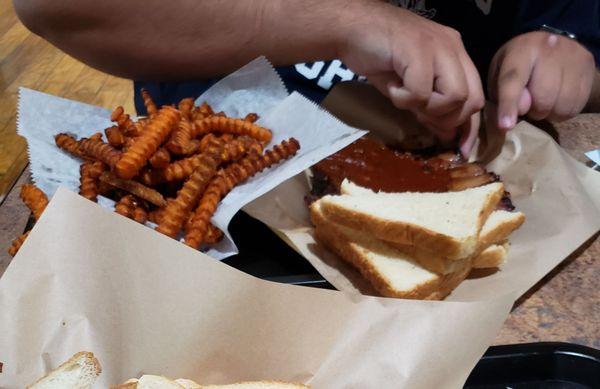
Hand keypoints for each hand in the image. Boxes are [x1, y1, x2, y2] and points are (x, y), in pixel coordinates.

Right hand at [338, 3, 483, 154]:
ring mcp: (438, 46)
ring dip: (425, 107)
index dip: (469, 127)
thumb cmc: (377, 56)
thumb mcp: (409, 88)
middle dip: (446, 119)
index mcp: (455, 55)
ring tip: (402, 95)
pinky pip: (422, 92)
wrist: (350, 29)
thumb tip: (448, 136)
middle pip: (471, 100)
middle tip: (418, 114)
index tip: (460, 148)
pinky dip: (403, 98)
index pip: (476, 96)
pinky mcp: (419, 50)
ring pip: (454, 96)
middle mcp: (453, 48)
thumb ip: (430, 107)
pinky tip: (391, 85)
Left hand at [488, 31, 595, 129]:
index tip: (506, 126)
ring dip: (549, 112)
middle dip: (533, 110)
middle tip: (531, 101)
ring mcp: (573, 56)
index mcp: (521, 50)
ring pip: (562, 106)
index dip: (509, 105)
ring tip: (545, 99)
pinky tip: (558, 99)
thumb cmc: (518, 64)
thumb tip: (513, 116)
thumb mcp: (499, 75)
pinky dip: (563, 111)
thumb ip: (500, 96)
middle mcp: (549, 49)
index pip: (513, 81)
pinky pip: (576, 107)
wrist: (550, 42)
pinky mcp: (588, 65)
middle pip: (543, 99)